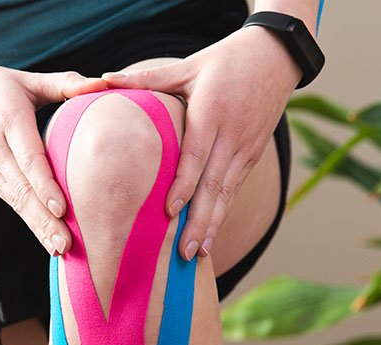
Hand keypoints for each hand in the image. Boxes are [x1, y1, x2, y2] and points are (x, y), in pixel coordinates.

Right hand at [0, 58, 107, 255]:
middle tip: (66, 245)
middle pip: (23, 191)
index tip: (61, 208)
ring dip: (38, 228)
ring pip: (17, 203)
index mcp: (7, 122)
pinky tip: (49, 240)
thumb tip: (101, 84)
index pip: (28, 159)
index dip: (45, 185)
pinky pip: (14, 203)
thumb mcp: (25, 79)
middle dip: (44, 221)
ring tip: (61, 250)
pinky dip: (31, 223)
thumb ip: (63, 83)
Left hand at [101, 26, 302, 260]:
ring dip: (213, 224)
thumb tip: (103, 78)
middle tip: (184, 252)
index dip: (183, 186)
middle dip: (199, 221)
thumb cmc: (226, 60)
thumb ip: (146, 77)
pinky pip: (236, 188)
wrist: (277, 55)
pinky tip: (211, 234)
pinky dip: (223, 212)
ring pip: (228, 193)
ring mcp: (246, 148)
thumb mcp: (188, 65)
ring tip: (198, 253)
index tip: (168, 212)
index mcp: (212, 112)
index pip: (195, 156)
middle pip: (214, 185)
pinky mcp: (253, 154)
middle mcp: (232, 135)